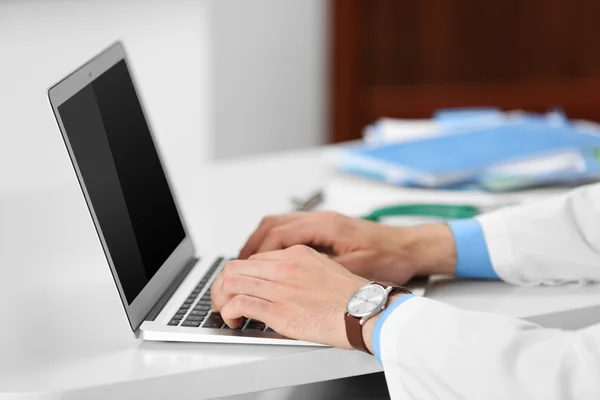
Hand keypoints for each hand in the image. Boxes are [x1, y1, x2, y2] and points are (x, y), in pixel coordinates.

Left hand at [211, 245, 368, 348]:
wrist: (366, 310)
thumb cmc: (353, 295)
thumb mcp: (326, 267)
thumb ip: (301, 268)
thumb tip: (284, 279)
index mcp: (296, 254)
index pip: (255, 258)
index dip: (241, 274)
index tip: (239, 286)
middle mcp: (285, 267)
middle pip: (237, 267)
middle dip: (223, 284)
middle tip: (223, 299)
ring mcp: (281, 287)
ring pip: (232, 282)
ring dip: (221, 298)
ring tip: (225, 311)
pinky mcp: (280, 310)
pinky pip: (240, 304)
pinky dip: (229, 312)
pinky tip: (233, 320)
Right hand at [239, 212, 455, 284]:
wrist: (410, 248)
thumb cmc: (390, 257)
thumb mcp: (357, 269)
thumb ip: (324, 270)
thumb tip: (294, 280)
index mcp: (326, 226)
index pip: (279, 233)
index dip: (258, 252)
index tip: (245, 269)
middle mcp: (321, 219)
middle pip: (273, 224)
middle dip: (252, 245)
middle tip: (238, 266)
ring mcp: (323, 222)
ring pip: (279, 224)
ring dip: (261, 242)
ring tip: (249, 263)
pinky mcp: (326, 229)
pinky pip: (290, 230)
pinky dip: (275, 242)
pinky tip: (272, 259)